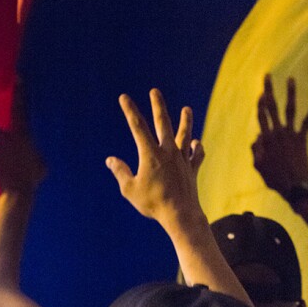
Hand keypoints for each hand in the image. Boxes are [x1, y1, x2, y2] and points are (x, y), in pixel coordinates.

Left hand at [0, 85, 45, 193]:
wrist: (19, 190)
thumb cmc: (33, 179)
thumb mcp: (41, 164)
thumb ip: (36, 154)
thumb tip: (33, 154)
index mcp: (28, 135)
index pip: (28, 111)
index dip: (26, 94)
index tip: (23, 79)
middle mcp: (15, 134)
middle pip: (16, 108)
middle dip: (18, 93)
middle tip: (17, 75)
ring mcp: (2, 141)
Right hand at [105, 89, 205, 228]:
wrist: (180, 215)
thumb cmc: (152, 204)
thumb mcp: (129, 189)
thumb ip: (120, 172)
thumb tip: (111, 160)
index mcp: (150, 154)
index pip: (137, 127)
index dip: (130, 110)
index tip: (124, 97)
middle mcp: (168, 152)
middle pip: (164, 123)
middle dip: (158, 106)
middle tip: (155, 91)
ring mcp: (182, 159)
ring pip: (185, 135)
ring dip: (186, 121)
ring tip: (187, 109)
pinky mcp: (192, 169)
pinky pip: (197, 155)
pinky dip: (197, 148)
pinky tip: (197, 143)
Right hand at [251, 74, 307, 197]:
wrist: (294, 186)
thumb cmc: (274, 179)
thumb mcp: (258, 166)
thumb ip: (255, 151)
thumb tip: (257, 137)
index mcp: (265, 140)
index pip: (261, 117)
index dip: (260, 103)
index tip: (260, 92)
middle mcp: (278, 133)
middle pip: (272, 107)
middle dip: (268, 91)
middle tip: (267, 76)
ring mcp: (291, 134)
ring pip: (290, 109)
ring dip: (290, 93)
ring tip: (290, 79)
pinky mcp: (302, 139)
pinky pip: (307, 122)